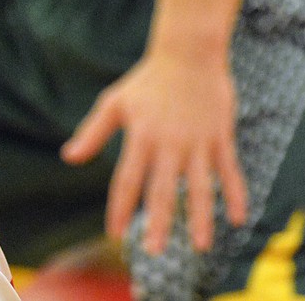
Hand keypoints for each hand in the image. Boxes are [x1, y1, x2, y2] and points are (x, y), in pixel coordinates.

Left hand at [60, 49, 247, 253]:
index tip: (115, 233)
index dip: (120, 208)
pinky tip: (236, 219)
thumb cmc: (147, 81)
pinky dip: (234, 194)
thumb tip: (67, 158)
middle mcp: (168, 142)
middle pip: (162, 188)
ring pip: (199, 185)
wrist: (188, 53)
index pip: (126, 179)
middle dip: (158, 222)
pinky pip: (229, 171)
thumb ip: (92, 132)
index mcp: (140, 135)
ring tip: (200, 245)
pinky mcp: (220, 137)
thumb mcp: (115, 102)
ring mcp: (197, 141)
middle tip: (154, 252)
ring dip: (200, 216)